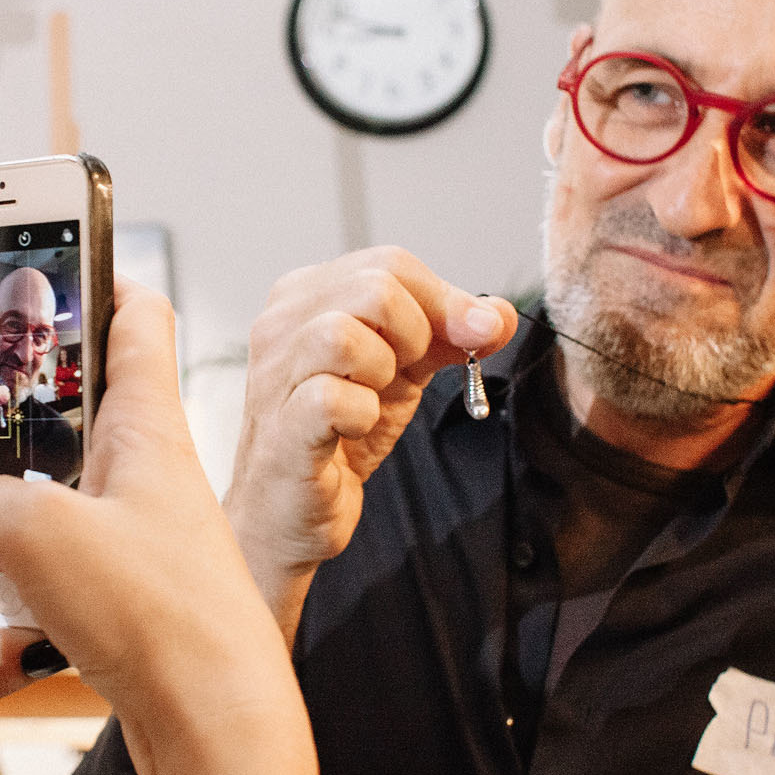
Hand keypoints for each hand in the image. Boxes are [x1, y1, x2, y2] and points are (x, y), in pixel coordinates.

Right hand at [0, 285, 303, 774]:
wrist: (217, 726)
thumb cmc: (158, 618)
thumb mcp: (35, 532)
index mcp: (145, 428)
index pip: (135, 316)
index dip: (95, 273)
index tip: (49, 250)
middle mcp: (146, 474)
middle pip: (68, 409)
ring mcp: (138, 537)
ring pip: (46, 493)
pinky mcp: (126, 598)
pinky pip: (46, 565)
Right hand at [225, 247, 514, 640]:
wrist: (293, 511)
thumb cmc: (338, 434)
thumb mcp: (403, 371)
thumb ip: (448, 336)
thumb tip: (499, 315)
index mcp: (307, 294)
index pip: (391, 263)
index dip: (444, 301)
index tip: (472, 338)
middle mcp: (281, 323)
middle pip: (374, 285)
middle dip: (416, 333)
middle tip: (405, 374)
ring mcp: (275, 373)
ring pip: (345, 334)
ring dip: (384, 371)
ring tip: (373, 398)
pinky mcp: (281, 425)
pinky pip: (334, 399)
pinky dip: (363, 416)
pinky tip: (354, 431)